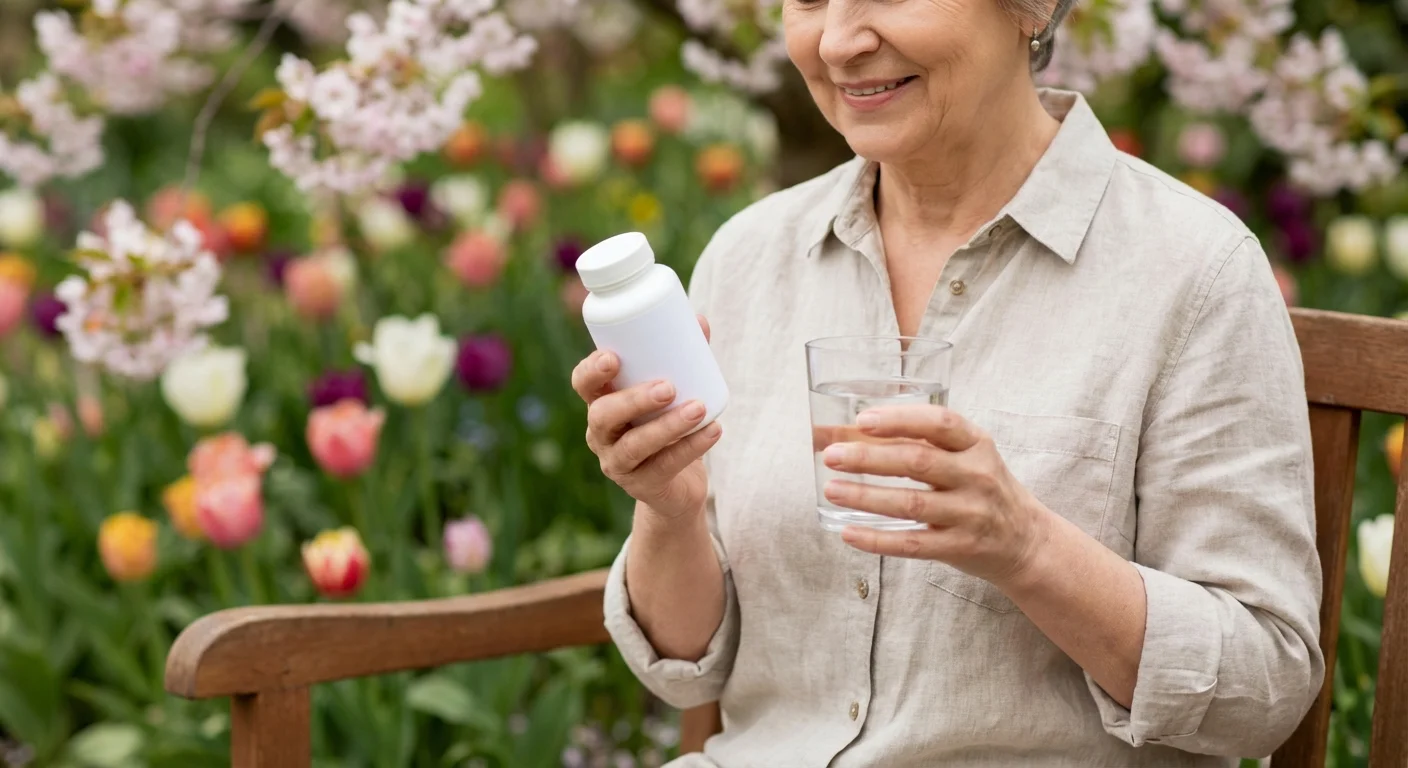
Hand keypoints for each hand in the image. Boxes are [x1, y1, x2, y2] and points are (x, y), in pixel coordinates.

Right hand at [571, 315, 722, 522]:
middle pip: (603, 416)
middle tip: (668, 387)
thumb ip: (683, 359)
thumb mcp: (672, 394)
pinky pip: (664, 467)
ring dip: (668, 425)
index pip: (583, 384)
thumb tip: (700, 321)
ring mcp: (618, 464)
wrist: (678, 486)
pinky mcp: (642, 486)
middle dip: (633, 399)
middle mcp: (601, 435)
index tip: (613, 357)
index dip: (591, 371)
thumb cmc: (669, 426)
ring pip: (634, 446)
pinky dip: (691, 447)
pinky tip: (714, 431)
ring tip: (699, 408)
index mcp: (602, 403)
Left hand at [819, 404, 1050, 586]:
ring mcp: (970, 513)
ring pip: (911, 504)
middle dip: (870, 457)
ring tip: (832, 490)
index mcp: (976, 444)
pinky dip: (878, 540)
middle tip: (832, 455)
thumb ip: (913, 442)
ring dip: (866, 496)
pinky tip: (849, 533)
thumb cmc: (979, 487)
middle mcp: (977, 475)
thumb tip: (839, 432)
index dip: (900, 419)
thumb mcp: (962, 456)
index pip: (940, 423)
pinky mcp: (961, 547)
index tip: (863, 420)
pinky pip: (914, 544)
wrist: (1024, 540)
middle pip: (917, 462)